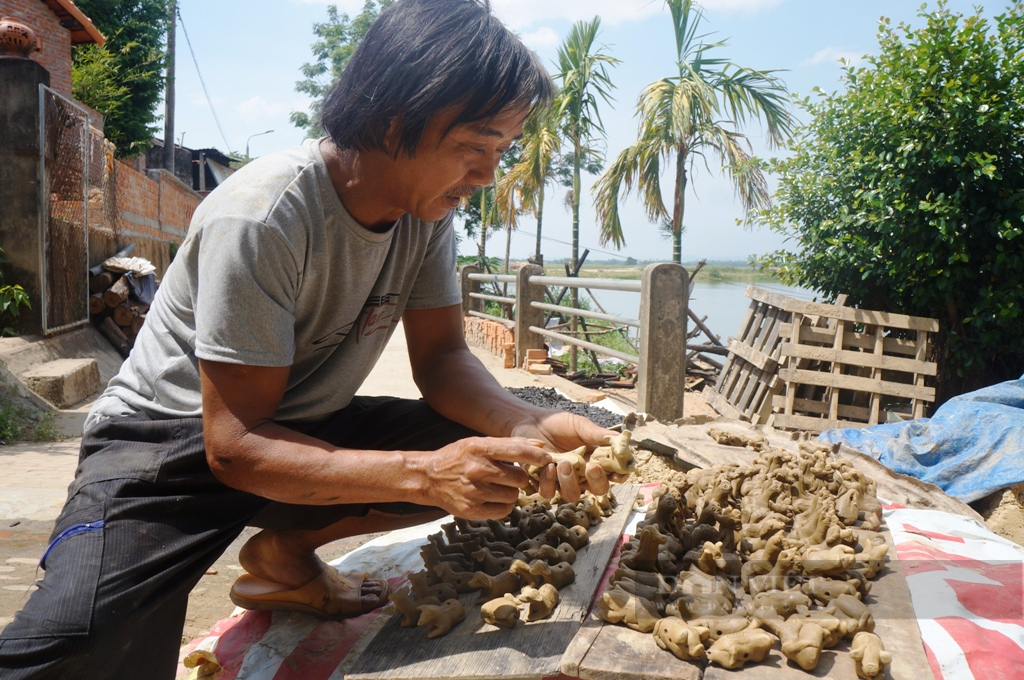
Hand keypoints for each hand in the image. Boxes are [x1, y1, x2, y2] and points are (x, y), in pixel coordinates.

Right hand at [412, 437, 550, 519]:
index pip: (517, 451)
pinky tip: (491, 498)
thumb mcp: (478, 443)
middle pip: (519, 478)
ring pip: (513, 496)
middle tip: (508, 475)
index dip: (536, 456)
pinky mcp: (472, 511)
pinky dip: (502, 505)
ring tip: (496, 486)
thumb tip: (540, 444)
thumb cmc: (457, 458)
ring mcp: (474, 492)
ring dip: (510, 492)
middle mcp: (477, 470)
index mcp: (479, 449)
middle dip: (518, 478)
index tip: (547, 459)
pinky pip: (504, 511)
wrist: (428, 478)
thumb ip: (509, 444)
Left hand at [510, 410, 622, 501]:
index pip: (613, 475)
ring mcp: (563, 481)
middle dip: (597, 482)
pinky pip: (549, 492)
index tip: (618, 474)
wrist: (529, 421)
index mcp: (594, 460)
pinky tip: (547, 466)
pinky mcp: (544, 483)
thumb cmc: (557, 423)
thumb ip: (597, 434)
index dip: (619, 477)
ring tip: (563, 463)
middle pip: (597, 490)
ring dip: (570, 482)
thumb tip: (621, 439)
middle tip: (591, 467)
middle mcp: (581, 475)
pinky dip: (549, 482)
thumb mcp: (579, 425)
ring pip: (573, 495)